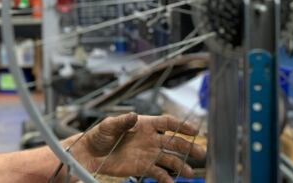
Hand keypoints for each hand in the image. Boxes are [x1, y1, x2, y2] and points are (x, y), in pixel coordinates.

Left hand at [71, 113, 205, 182]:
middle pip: (174, 142)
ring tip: (190, 174)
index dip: (181, 126)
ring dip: (181, 166)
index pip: (167, 123)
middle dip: (188, 147)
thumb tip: (132, 116)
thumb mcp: (109, 125)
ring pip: (170, 159)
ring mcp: (149, 154)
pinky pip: (159, 173)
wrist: (91, 154)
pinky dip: (166, 179)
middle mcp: (150, 139)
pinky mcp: (143, 168)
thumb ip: (122, 121)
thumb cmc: (99, 135)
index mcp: (144, 124)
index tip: (194, 130)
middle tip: (201, 153)